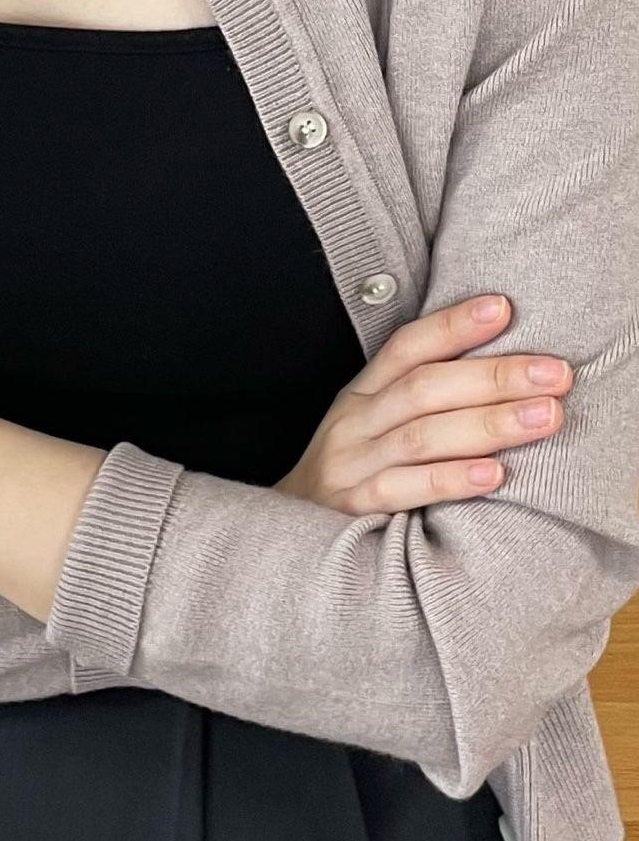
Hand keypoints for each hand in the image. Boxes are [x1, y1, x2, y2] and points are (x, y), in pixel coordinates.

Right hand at [276, 293, 572, 513]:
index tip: (504, 308)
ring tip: (544, 416)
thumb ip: (420, 398)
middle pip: (424, 389)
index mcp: (361, 394)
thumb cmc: (351, 472)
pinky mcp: (353, 509)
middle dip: (494, 377)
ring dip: (488, 425)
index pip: (406, 348)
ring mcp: (350, 465)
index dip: (452, 326)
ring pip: (421, 436)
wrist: (285, 532)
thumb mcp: (371, 424)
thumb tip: (505, 369)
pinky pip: (403, 489)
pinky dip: (450, 479)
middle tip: (555, 375)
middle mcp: (354, 423)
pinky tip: (494, 474)